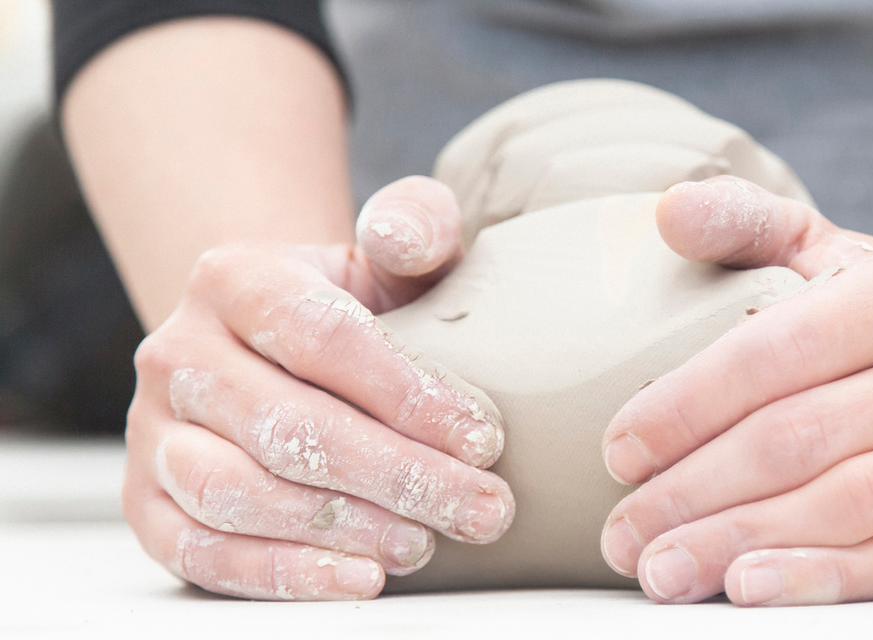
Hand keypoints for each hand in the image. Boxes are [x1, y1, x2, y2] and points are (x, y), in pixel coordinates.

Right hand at [122, 176, 513, 600]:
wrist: (277, 349)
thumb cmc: (357, 305)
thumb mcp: (394, 256)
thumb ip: (418, 223)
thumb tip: (404, 237)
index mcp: (234, 278)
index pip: (321, 339)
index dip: (409, 395)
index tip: (485, 439)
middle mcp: (177, 352)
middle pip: (287, 426)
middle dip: (399, 476)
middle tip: (482, 508)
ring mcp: (151, 430)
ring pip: (237, 493)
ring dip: (344, 528)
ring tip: (428, 542)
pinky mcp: (145, 500)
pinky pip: (200, 551)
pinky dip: (282, 574)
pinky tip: (360, 577)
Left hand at [598, 176, 872, 605]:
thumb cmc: (862, 322)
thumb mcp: (814, 253)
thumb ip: (744, 222)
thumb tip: (671, 211)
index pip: (778, 352)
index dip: (687, 405)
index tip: (617, 452)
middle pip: (801, 438)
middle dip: (695, 492)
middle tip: (623, 533)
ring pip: (844, 506)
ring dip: (740, 542)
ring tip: (663, 570)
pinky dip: (819, 581)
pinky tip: (748, 588)